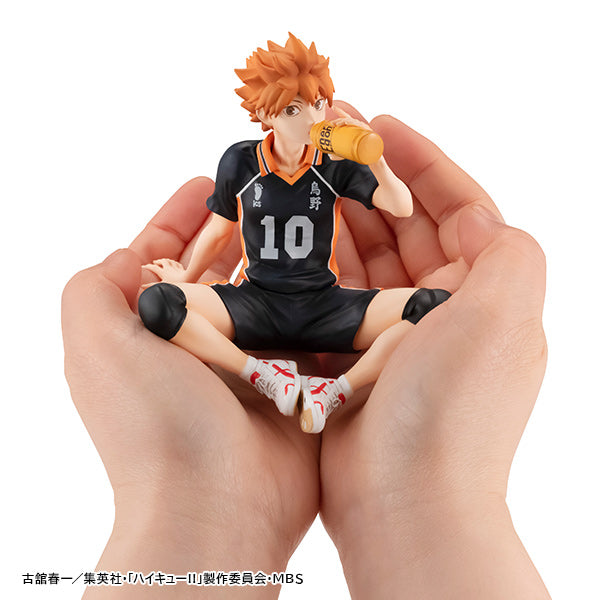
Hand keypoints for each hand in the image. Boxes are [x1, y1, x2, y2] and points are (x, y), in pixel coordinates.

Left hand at [62, 177, 320, 597]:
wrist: (220, 505)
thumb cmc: (154, 426)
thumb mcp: (95, 346)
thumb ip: (95, 290)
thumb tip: (130, 259)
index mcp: (149, 331)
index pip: (160, 257)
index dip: (179, 217)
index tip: (207, 181)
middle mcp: (198, 343)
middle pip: (219, 268)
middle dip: (239, 229)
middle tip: (270, 190)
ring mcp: (249, 360)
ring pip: (266, 291)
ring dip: (282, 256)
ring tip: (308, 216)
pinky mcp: (293, 379)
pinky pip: (306, 323)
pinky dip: (318, 295)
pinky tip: (338, 264)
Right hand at [142, 257, 188, 284]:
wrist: (188, 280)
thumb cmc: (176, 285)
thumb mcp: (163, 286)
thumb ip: (152, 286)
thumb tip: (141, 286)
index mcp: (164, 272)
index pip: (154, 267)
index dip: (148, 267)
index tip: (143, 266)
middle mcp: (169, 268)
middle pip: (162, 261)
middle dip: (158, 261)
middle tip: (154, 262)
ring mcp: (176, 268)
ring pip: (170, 261)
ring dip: (165, 260)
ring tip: (163, 260)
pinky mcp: (182, 269)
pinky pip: (177, 264)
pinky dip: (174, 263)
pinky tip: (175, 264)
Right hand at [318, 105, 549, 597]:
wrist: (401, 503)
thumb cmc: (451, 412)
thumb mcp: (505, 316)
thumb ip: (510, 252)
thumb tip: (488, 218)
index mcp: (488, 291)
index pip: (459, 205)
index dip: (421, 161)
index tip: (378, 126)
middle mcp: (446, 308)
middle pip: (408, 224)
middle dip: (369, 181)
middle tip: (325, 143)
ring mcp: (398, 331)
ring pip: (369, 256)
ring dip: (341, 217)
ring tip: (304, 179)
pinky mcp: (357, 354)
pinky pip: (338, 293)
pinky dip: (320, 263)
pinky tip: (295, 235)